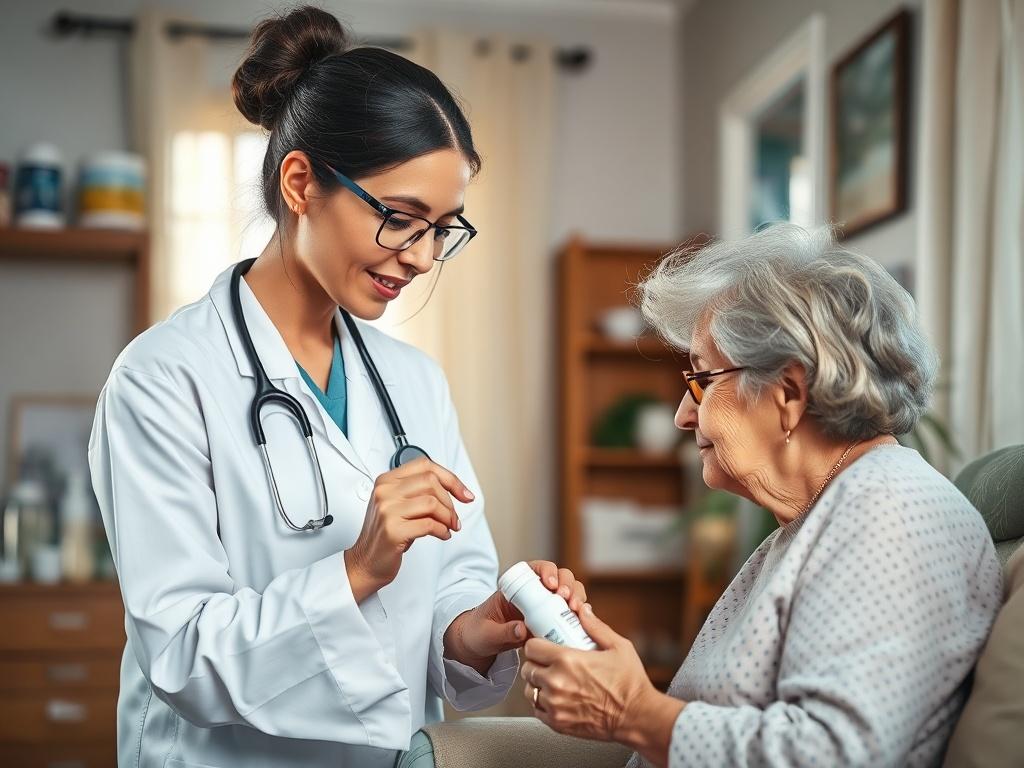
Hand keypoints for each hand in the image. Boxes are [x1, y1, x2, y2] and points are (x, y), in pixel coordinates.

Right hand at [345, 458, 473, 601]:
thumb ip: (418, 491)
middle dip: (450, 501)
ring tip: (449, 526)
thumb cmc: (386, 533)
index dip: (450, 478)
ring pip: (431, 503)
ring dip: (448, 517)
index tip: (464, 493)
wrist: (366, 561)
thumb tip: (454, 489)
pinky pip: (428, 525)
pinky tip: (442, 534)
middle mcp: (384, 492)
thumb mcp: (398, 504)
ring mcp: (387, 510)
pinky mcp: (393, 531)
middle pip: (430, 482)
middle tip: (454, 516)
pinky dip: (442, 530)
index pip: (425, 465)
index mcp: (386, 481)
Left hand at [444, 561, 586, 675]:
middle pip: (560, 578)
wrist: (479, 645)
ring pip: (570, 593)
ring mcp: (546, 606)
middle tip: (566, 599)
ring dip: (577, 597)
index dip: (548, 571)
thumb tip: (522, 629)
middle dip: (568, 585)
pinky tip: (580, 622)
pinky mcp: (553, 621)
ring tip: (575, 610)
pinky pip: (571, 613)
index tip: (550, 585)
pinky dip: (579, 615)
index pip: (537, 568)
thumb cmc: (478, 633)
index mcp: (517, 586)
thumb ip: (502, 632)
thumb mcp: (486, 634)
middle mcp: (536, 592)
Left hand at [521, 605, 681, 753]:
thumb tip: (583, 612)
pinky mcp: (557, 723)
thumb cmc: (630, 684)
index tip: (543, 647)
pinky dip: (542, 703)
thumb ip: (596, 627)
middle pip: (528, 669)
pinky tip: (556, 698)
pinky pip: (536, 710)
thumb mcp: (618, 647)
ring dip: (537, 684)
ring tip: (552, 681)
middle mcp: (556, 683)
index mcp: (567, 660)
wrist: (637, 717)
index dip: (536, 645)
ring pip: (529, 690)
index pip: (531, 648)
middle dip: (536, 664)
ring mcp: (555, 705)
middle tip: (548, 664)